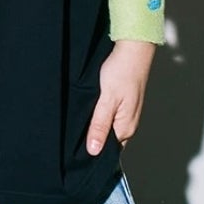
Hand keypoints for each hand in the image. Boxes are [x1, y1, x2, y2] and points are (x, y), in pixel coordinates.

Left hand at [86, 40, 155, 155]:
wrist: (132, 50)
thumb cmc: (122, 72)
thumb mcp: (106, 100)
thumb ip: (100, 126)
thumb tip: (94, 150)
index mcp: (125, 127)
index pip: (108, 151)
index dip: (92, 152)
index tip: (75, 153)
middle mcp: (127, 124)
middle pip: (107, 141)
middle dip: (91, 141)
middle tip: (71, 138)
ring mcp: (126, 114)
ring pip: (107, 129)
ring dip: (94, 128)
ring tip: (77, 124)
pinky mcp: (122, 105)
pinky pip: (109, 118)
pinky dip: (98, 117)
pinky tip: (88, 112)